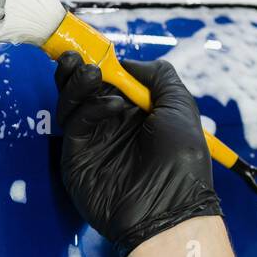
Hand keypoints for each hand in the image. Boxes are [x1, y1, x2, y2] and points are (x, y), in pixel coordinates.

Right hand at [54, 51, 221, 256]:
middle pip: (85, 88)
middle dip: (79, 68)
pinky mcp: (77, 156)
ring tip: (88, 70)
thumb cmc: (182, 159)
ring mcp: (94, 140)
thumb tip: (129, 64)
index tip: (95, 48)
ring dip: (77, 83)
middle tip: (77, 55)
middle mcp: (113, 123)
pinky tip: (109, 105)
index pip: (111, 79)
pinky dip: (89, 108)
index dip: (103, 63)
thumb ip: (159, 77)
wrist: (168, 209)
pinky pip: (75, 124)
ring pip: (74, 102)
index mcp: (138, 111)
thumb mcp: (181, 107)